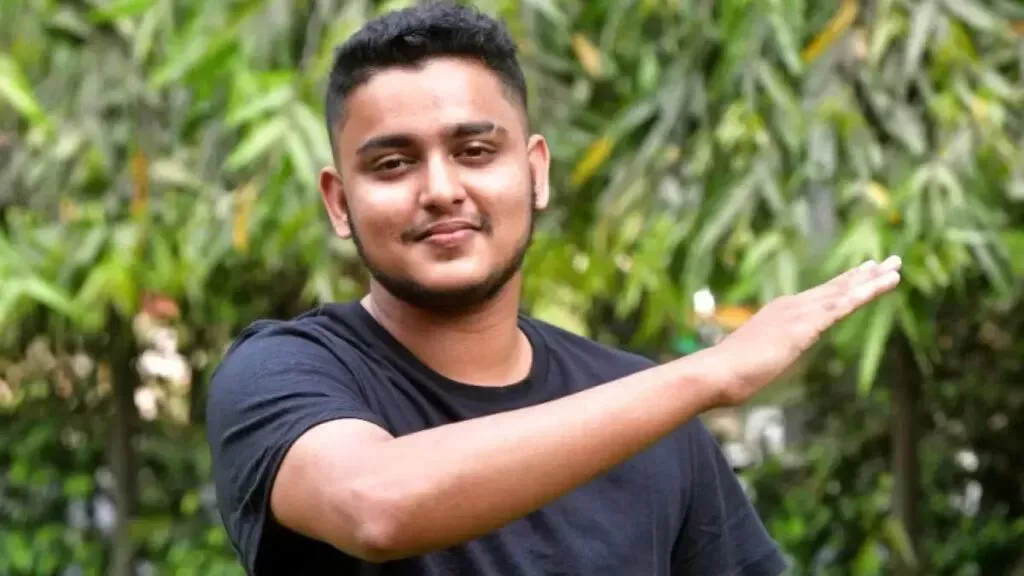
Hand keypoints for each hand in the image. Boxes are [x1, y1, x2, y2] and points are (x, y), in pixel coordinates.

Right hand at [707, 255, 901, 406]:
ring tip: (895, 268)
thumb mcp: (756, 362)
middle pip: (835, 288)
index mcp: (780, 314)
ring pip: (843, 293)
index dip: (844, 284)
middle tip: (891, 262)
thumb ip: (766, 357)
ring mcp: (798, 313)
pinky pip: (841, 306)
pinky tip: (880, 285)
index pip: (819, 297)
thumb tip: (760, 366)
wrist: (717, 372)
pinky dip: (862, 294)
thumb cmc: (729, 374)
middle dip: (864, 275)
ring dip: (871, 281)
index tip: (864, 272)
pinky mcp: (804, 326)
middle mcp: (791, 306)